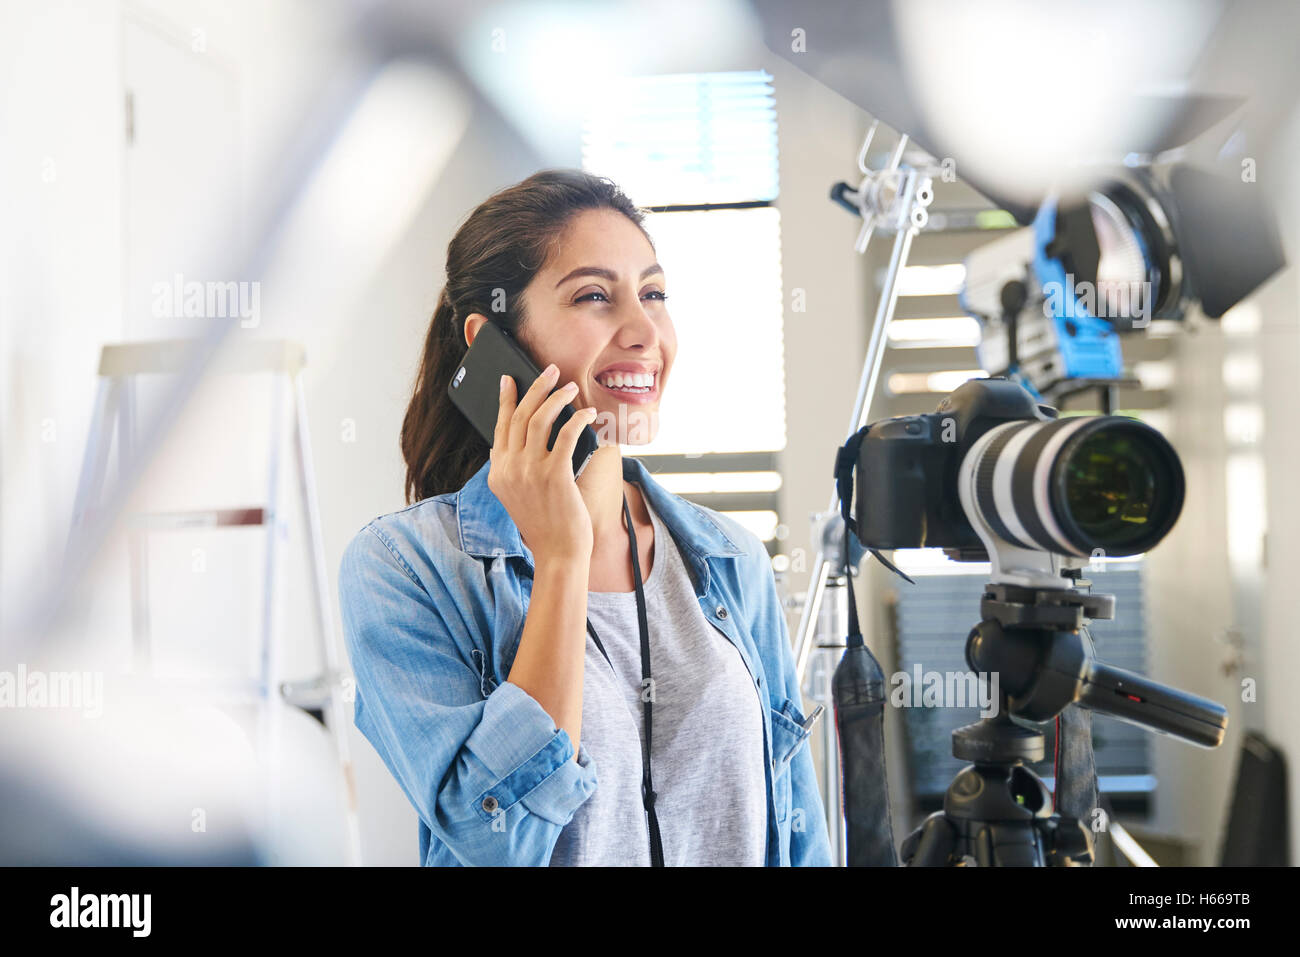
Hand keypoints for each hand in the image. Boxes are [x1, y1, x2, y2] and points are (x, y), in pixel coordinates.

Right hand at [487, 363, 597, 563]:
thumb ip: (508, 470)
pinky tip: (587, 413)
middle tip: (549, 370)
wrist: (558, 553)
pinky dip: (578, 418)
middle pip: (519, 415)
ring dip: (557, 397)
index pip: (499, 426)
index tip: (510, 378)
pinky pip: (567, 434)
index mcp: (498, 473)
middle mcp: (510, 469)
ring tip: (570, 386)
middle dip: (535, 387)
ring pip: (540, 419)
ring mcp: (530, 472)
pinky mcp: (554, 475)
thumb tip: (501, 445)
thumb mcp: (515, 496)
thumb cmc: (545, 524)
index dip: (505, 399)